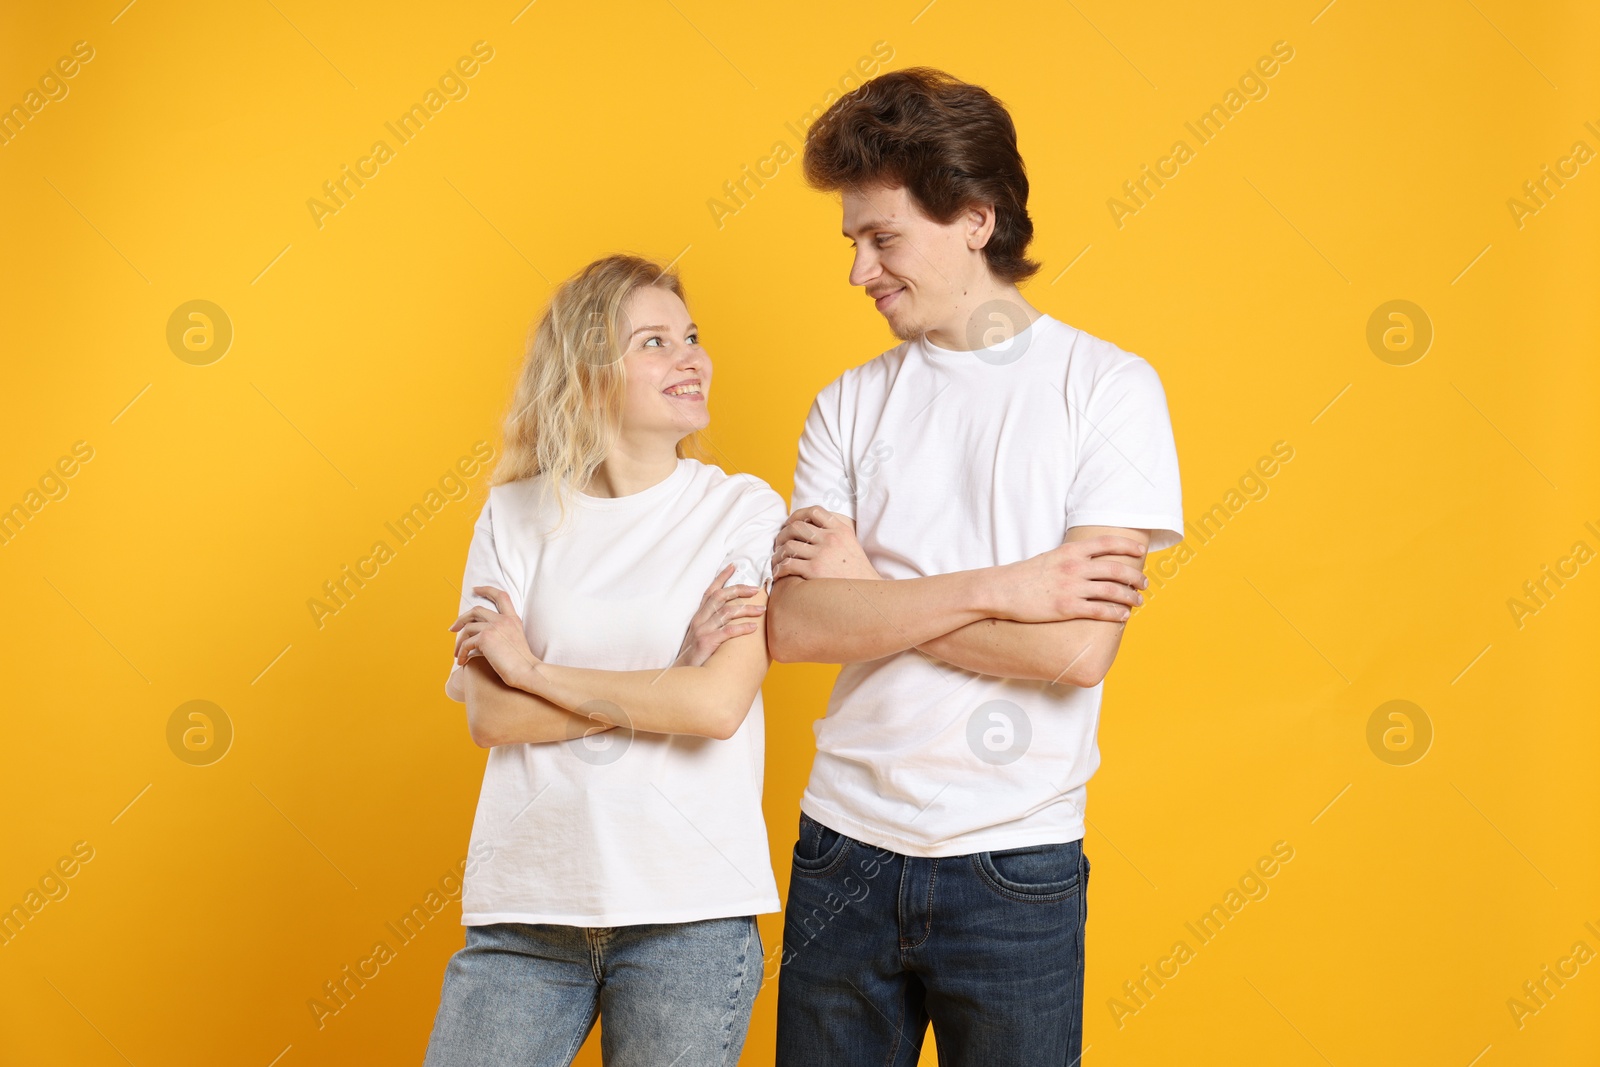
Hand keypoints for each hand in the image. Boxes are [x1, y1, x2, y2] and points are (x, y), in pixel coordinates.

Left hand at [449, 586, 542, 688]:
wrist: (526, 671)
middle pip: (476, 610)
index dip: (487, 590)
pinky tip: (461, 661)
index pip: (501, 596)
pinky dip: (461, 653)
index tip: (475, 589)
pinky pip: (466, 643)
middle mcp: (503, 620)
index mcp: (513, 619)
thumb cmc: (521, 663)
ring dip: (459, 641)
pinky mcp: (485, 638)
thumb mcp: (515, 641)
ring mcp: (494, 627)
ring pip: (468, 628)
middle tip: (452, 628)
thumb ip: (503, 633)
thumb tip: (480, 636)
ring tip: (457, 653)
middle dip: (461, 618)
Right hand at [674, 563, 765, 667]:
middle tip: (756, 589)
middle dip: (739, 590)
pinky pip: (727, 631)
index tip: (734, 566)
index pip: (710, 591)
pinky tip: (754, 627)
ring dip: (747, 609)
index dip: (721, 578)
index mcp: (698, 616)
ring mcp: (702, 630)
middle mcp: (699, 620)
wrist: (683, 674)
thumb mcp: (701, 635)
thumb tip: (732, 616)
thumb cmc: (696, 656)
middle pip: (720, 597)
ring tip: (762, 610)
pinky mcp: (707, 642)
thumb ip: (712, 624)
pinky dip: (742, 628)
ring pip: (727, 612)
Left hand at [772, 506, 881, 581]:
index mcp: (841, 530)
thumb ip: (836, 534)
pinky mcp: (814, 570)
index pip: (814, 511)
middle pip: (796, 527)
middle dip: (782, 534)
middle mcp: (831, 538)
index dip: (797, 515)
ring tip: (777, 561)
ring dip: (778, 554)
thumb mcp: (851, 545)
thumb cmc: (857, 573)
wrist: (867, 594)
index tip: (789, 524)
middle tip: (779, 544)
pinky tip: (779, 574)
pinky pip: (788, 564)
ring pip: (788, 546)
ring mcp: (822, 553)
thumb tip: (812, 530)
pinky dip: (779, 569)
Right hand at [992, 535, 1147, 623]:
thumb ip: (1071, 558)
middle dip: (1135, 577)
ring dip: (1130, 597)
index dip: (1127, 546)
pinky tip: (1123, 616)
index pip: (1107, 543)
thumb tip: (1090, 563)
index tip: (1141, 550)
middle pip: (1116, 569)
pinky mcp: (1067, 608)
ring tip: (1138, 601)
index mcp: (1071, 551)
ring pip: (1112, 591)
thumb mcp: (1050, 558)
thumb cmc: (1025, 576)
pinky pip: (1099, 611)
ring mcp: (1071, 587)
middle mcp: (1074, 567)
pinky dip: (1115, 613)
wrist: (1002, 590)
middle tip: (1145, 583)